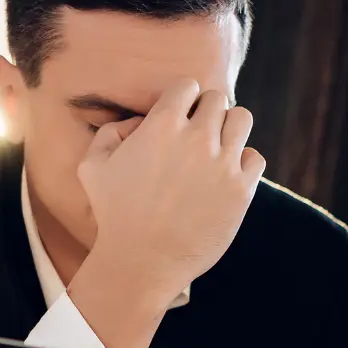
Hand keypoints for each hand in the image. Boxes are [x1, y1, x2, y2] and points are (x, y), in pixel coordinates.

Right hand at [62, 82, 262, 347]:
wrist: (141, 262)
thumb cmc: (114, 214)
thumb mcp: (92, 166)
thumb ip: (111, 132)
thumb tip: (139, 123)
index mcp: (162, 124)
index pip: (188, 85)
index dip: (183, 98)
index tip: (179, 117)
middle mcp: (196, 137)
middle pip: (218, 98)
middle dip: (207, 112)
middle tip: (197, 136)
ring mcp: (222, 163)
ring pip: (242, 119)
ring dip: (229, 129)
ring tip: (217, 149)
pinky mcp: (241, 190)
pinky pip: (255, 157)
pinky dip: (243, 163)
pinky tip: (226, 177)